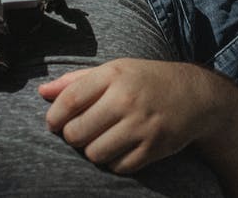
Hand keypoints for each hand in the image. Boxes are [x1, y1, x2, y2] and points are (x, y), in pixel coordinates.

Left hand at [38, 58, 226, 174]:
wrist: (196, 95)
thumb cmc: (147, 81)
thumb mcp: (115, 70)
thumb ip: (77, 81)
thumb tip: (41, 92)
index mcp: (114, 75)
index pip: (70, 99)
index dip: (54, 116)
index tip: (54, 123)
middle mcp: (127, 99)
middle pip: (77, 132)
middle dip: (73, 136)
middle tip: (82, 132)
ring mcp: (142, 125)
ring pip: (95, 153)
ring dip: (93, 151)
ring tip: (102, 140)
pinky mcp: (154, 147)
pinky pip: (118, 166)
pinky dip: (114, 162)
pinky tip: (120, 148)